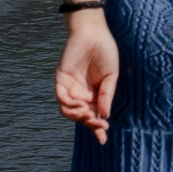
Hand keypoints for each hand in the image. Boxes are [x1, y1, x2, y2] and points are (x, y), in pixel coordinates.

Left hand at [55, 16, 120, 144]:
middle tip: (98, 125)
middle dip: (89, 123)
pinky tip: (80, 105)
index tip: (103, 139)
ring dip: (78, 116)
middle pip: (81, 117)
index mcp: (94, 93)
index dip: (97, 128)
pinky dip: (69, 105)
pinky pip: (61, 98)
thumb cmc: (105, 51)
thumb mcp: (111, 76)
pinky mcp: (61, 79)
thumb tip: (105, 115)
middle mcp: (81, 93)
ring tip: (88, 113)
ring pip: (68, 111)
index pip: (94, 115)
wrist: (93, 32)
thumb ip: (107, 95)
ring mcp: (70, 87)